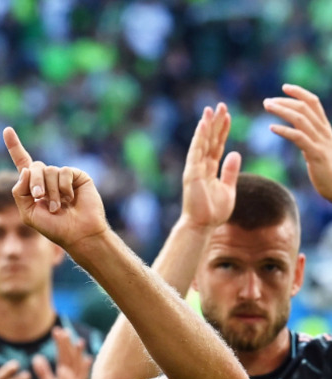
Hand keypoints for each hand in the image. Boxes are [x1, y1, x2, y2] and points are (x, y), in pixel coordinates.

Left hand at [4, 127, 107, 248]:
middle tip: (39, 197)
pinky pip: (64, 172)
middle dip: (34, 183)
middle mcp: (47, 178)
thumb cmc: (53, 227)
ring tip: (59, 207)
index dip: (14, 146)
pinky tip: (71, 199)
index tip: (7, 130)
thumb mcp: (28, 213)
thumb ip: (19, 192)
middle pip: (34, 167)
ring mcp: (62, 176)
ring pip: (49, 171)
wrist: (78, 233)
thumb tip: (25, 170)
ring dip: (52, 192)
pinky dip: (64, 188)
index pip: (23, 162)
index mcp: (33, 186)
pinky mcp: (77, 175)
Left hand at [31, 327, 91, 378]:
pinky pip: (83, 377)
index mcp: (65, 371)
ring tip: (78, 342)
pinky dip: (85, 368)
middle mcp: (73, 374)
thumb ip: (44, 371)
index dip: (60, 343)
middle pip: (69, 356)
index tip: (57, 330)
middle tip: (61, 331)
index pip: (62, 354)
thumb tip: (37, 357)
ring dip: (78, 353)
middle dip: (66, 344)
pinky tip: (88, 359)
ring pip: (77, 364)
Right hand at [182, 103, 241, 228]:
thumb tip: (235, 153)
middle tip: (221, 105)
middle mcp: (200, 166)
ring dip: (207, 125)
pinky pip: (196, 151)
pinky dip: (200, 137)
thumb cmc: (213, 212)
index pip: (217, 145)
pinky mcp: (192, 172)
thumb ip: (230, 171)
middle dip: (215, 123)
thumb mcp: (228, 189)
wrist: (202, 225)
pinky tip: (203, 124)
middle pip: (209, 140)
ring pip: (202, 142)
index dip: (222, 131)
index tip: (227, 116)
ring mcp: (195, 168)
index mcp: (209, 169)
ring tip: (212, 109)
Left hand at [265, 84, 331, 201]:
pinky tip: (272, 128)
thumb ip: (310, 141)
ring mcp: (321, 142)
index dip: (300, 93)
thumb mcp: (319, 151)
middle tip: (267, 101)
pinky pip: (299, 138)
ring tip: (267, 108)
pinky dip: (285, 130)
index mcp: (325, 129)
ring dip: (282, 110)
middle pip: (305, 108)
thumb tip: (299, 135)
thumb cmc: (330, 172)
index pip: (314, 104)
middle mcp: (324, 132)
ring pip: (301, 119)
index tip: (284, 87)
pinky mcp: (316, 154)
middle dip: (285, 101)